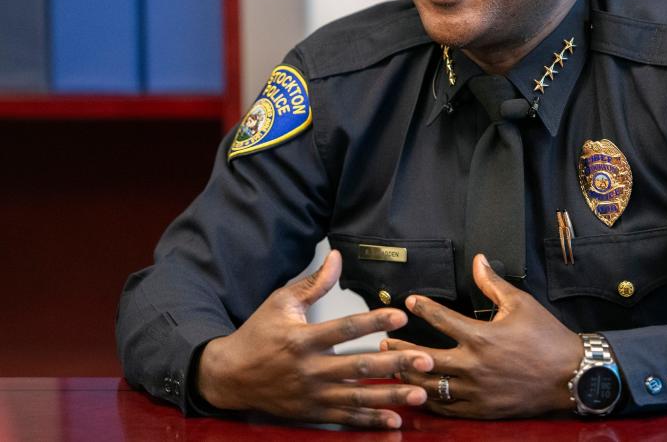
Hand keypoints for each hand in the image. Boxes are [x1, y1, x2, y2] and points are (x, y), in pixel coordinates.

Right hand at [196, 250, 432, 427]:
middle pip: (359, 366)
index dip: (374, 321)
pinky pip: (346, 418)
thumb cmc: (258, 334)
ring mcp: (311, 394)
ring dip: (392, 396)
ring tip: (421, 393)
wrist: (229, 376)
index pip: (345, 328)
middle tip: (426, 360)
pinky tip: (395, 419)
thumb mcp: (281, 303)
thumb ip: (314, 284)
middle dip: (396, 363)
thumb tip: (337, 257)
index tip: (401, 316)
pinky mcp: (312, 412)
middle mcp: (309, 369)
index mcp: (302, 339)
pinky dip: (371, 420)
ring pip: (358, 397)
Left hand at [382, 253, 581, 418]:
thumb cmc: (547, 337)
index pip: (441, 320)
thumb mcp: (521, 304)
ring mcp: (476, 391)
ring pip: (431, 386)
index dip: (423, 308)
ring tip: (394, 368)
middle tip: (387, 340)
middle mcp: (473, 365)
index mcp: (481, 337)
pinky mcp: (483, 409)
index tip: (410, 302)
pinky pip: (448, 409)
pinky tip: (419, 394)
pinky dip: (430, 401)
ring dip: (409, 376)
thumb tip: (478, 260)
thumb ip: (493, 283)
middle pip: (425, 358)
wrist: (572, 375)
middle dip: (401, 348)